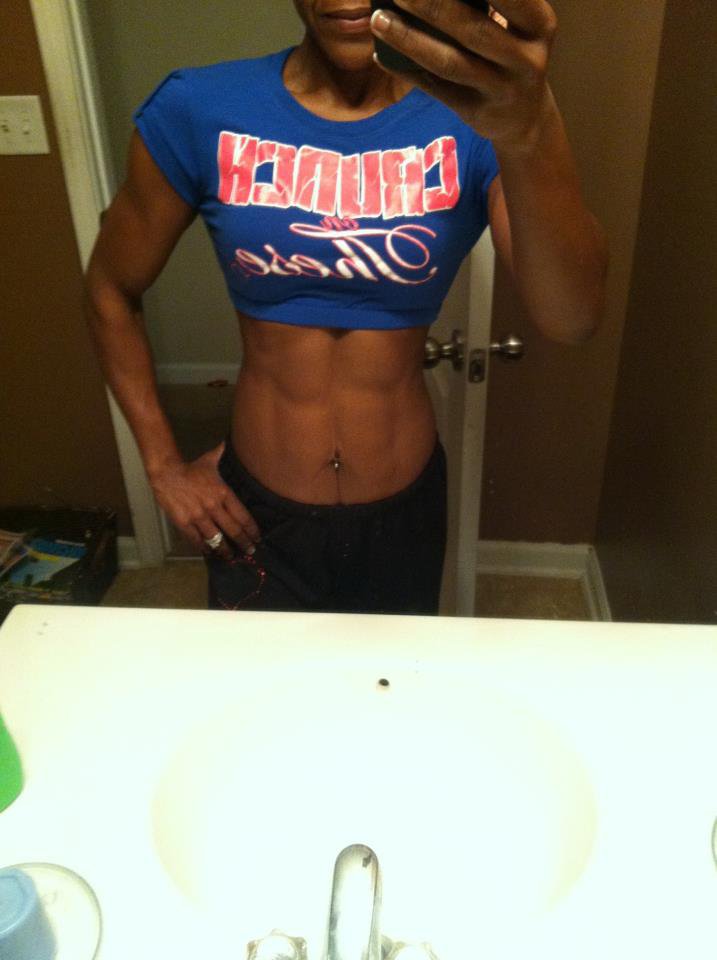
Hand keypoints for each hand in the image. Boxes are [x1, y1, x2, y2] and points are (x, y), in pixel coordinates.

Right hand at [148, 442, 260, 558]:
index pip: (243, 516)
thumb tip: (228, 444)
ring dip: (224, 550)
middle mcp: (214, 507)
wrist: (166, 473)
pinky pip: (197, 539)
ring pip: (216, 538)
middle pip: (233, 530)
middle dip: (243, 543)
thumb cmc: (190, 468)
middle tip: (249, 550)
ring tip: (230, 557)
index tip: (257, 538)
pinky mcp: (184, 522)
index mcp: (223, 493)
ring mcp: (199, 516)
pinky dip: (204, 547)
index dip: (251, 530)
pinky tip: (208, 552)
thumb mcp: (210, 460)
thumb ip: (222, 455)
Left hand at [370, 0, 557, 155]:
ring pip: (450, 63)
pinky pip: (436, 90)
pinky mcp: (477, 113)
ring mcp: (501, 90)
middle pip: (472, 28)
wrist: (525, 119)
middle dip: (431, 4)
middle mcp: (526, 58)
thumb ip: (486, 5)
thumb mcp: (518, 26)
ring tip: (379, 19)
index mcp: (540, 24)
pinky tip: (382, 54)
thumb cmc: (513, 55)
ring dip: (410, 39)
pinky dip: (407, 71)